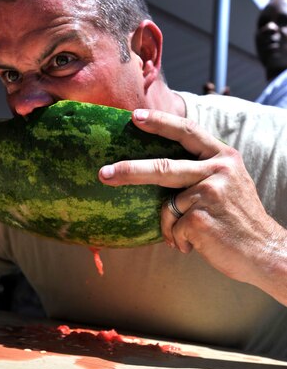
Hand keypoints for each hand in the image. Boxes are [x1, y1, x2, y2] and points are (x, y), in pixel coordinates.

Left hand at [99, 109, 286, 298]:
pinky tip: (200, 243)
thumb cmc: (237, 220)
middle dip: (129, 170)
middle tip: (104, 173)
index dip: (160, 122)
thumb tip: (156, 169)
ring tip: (190, 234)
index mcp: (223, 157)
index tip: (135, 116)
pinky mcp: (200, 218)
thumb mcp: (227, 184)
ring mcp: (209, 193)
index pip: (187, 131)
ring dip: (170, 225)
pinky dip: (178, 240)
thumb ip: (200, 171)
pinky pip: (172, 228)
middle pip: (163, 166)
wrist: (265, 251)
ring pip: (166, 206)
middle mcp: (217, 169)